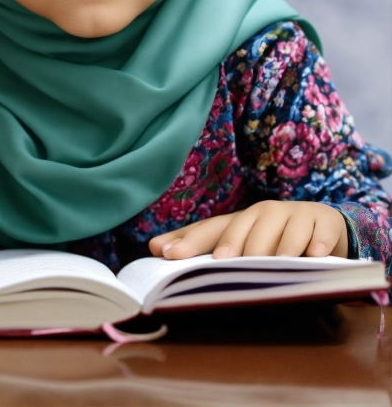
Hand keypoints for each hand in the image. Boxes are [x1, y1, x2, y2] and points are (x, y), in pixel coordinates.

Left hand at [149, 200, 348, 260]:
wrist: (321, 223)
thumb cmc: (271, 236)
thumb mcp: (239, 240)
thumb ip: (200, 245)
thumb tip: (153, 248)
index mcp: (240, 219)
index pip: (211, 229)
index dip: (190, 241)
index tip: (168, 254)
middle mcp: (265, 213)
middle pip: (248, 227)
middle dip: (235, 244)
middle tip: (224, 262)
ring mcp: (296, 216)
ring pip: (285, 231)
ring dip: (279, 248)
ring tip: (273, 264)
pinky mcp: (324, 223)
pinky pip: (320, 234)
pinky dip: (318, 245)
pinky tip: (316, 255)